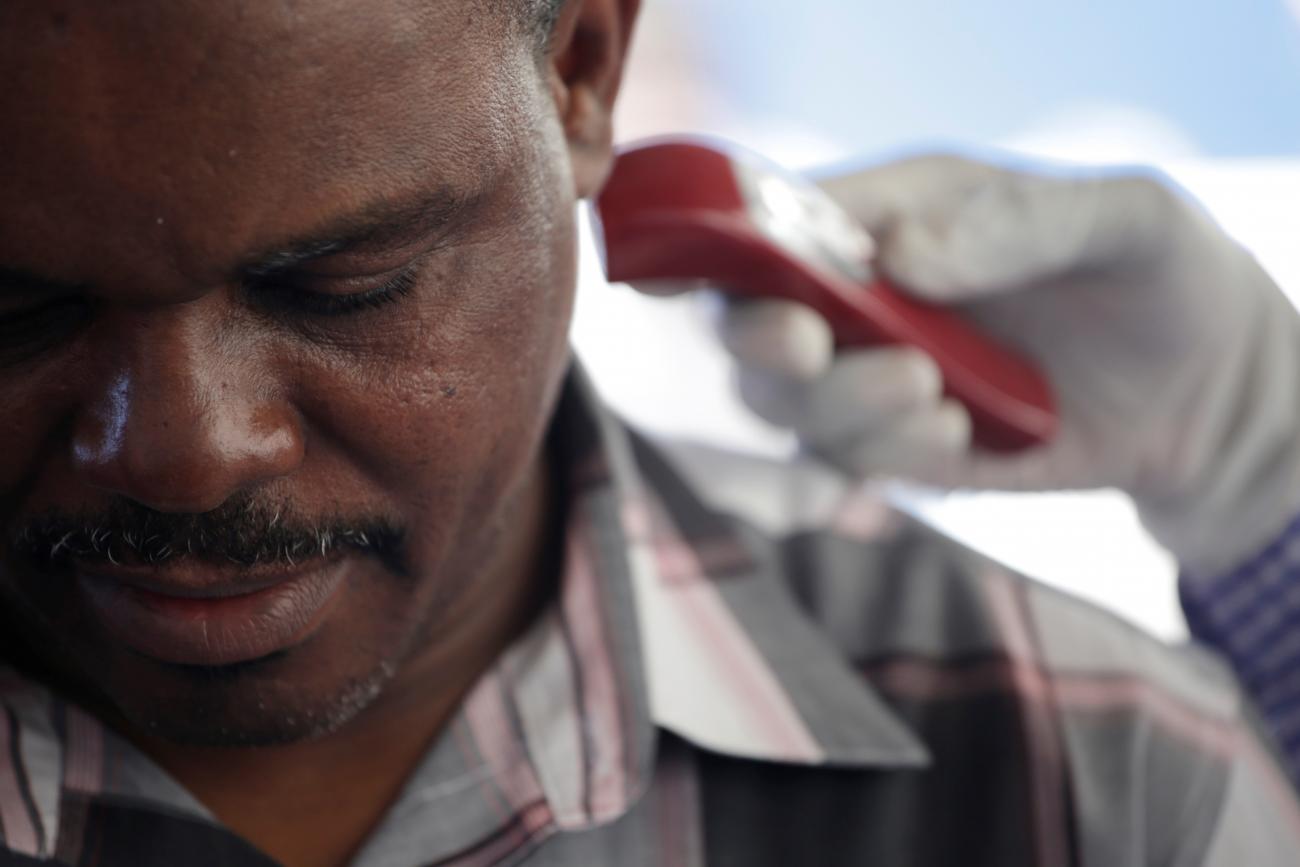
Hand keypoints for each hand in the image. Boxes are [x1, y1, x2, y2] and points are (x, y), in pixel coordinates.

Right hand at [683, 155, 1299, 573]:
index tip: (700, 284)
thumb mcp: (1118, 221)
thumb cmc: (1151, 271)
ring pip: (792, 407)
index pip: (772, 222)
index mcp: (888, 213)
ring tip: (943, 398)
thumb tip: (901, 259)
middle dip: (771, 346)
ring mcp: (872, 379)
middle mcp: (860, 298)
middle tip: (821, 349)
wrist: (1198, 390)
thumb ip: (1014, 224)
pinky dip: (885, 463)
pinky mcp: (899, 450)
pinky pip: (850, 467)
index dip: (717, 249)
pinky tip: (961, 441)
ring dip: (848, 409)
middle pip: (752, 324)